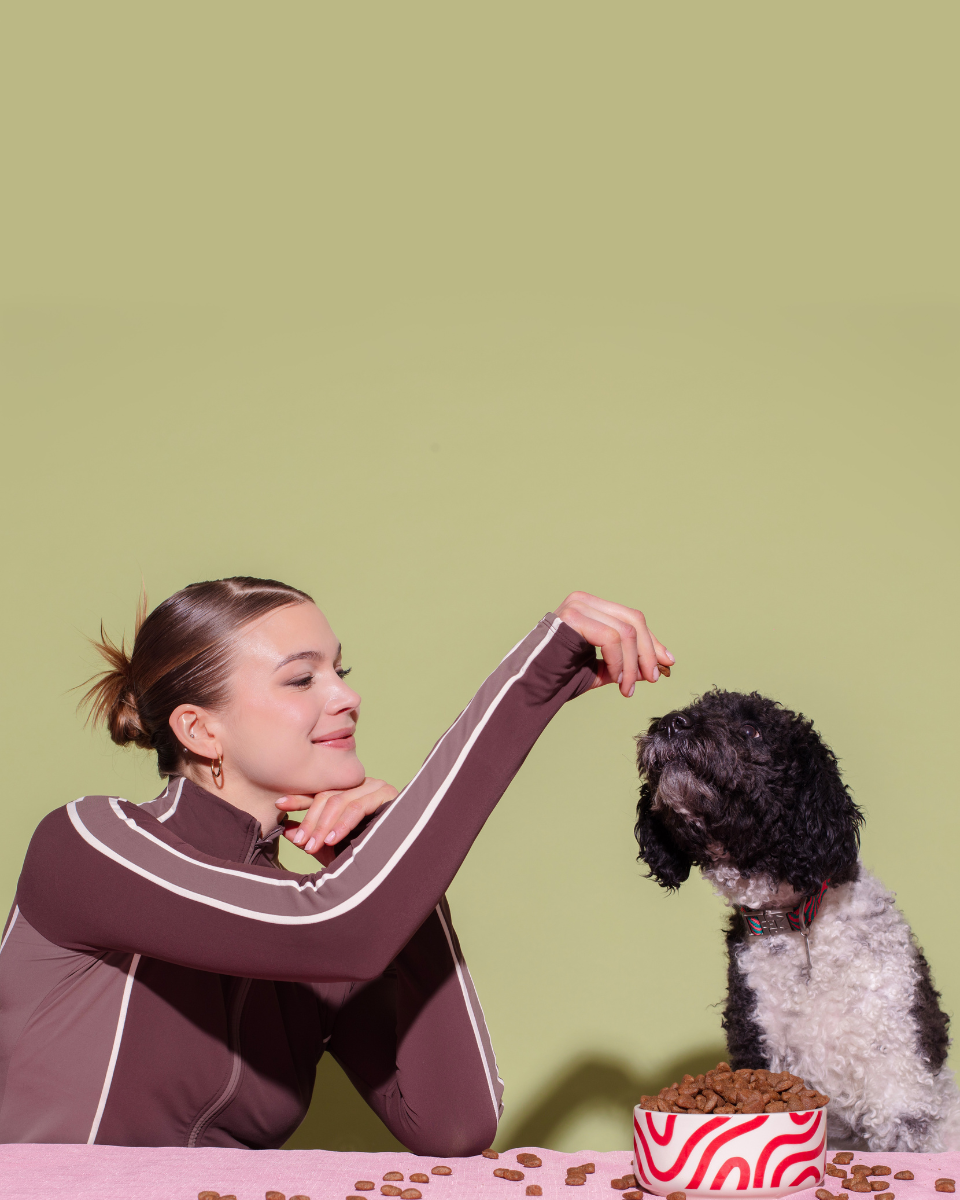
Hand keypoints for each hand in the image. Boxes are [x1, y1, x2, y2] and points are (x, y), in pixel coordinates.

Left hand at [276, 777, 398, 865]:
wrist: (397, 862)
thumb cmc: (364, 853)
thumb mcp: (330, 846)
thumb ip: (311, 836)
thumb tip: (285, 829)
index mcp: (347, 792)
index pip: (318, 791)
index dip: (298, 798)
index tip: (279, 805)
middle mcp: (360, 785)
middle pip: (326, 795)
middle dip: (310, 820)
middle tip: (301, 842)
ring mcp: (373, 786)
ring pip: (339, 800)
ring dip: (322, 825)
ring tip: (312, 846)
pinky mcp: (386, 793)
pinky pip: (358, 806)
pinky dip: (342, 824)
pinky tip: (331, 839)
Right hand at [555, 591, 673, 697]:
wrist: (530, 687)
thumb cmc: (559, 678)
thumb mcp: (601, 669)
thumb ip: (626, 663)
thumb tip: (658, 665)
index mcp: (591, 608)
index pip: (632, 619)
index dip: (652, 642)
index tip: (666, 665)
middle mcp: (584, 601)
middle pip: (633, 620)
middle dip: (647, 652)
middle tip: (652, 679)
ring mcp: (577, 606)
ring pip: (625, 631)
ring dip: (633, 663)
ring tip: (628, 688)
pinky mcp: (573, 617)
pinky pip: (611, 638)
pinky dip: (620, 662)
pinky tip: (618, 681)